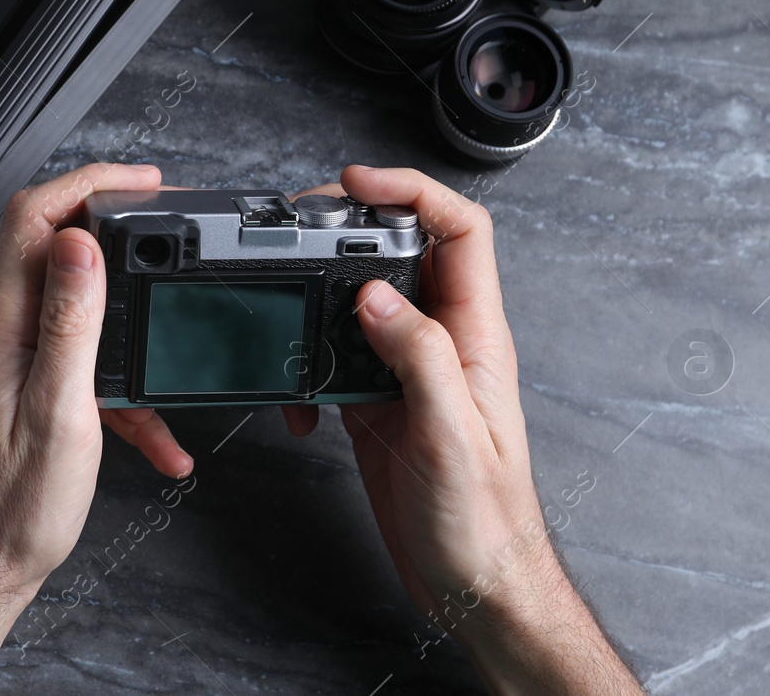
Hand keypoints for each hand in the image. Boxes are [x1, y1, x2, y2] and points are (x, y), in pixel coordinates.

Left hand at [0, 162, 190, 694]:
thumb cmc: (7, 509)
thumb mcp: (58, 412)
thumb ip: (70, 323)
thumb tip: (82, 242)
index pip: (33, 216)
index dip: (90, 182)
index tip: (144, 181)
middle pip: (57, 248)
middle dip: (121, 236)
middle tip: (172, 236)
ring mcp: (9, 358)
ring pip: (78, 309)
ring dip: (129, 325)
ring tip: (173, 339)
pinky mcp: (24, 387)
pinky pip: (80, 363)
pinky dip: (123, 390)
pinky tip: (158, 436)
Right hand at [284, 166, 641, 694]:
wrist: (474, 588)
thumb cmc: (484, 524)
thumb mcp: (451, 436)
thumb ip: (417, 357)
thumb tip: (375, 293)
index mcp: (477, 338)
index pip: (461, 232)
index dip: (412, 191)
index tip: (357, 183)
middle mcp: (445, 345)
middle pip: (402, 253)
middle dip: (350, 230)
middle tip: (301, 224)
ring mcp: (409, 374)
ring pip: (362, 302)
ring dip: (319, 301)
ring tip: (285, 305)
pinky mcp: (379, 405)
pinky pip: (337, 359)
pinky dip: (307, 367)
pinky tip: (298, 402)